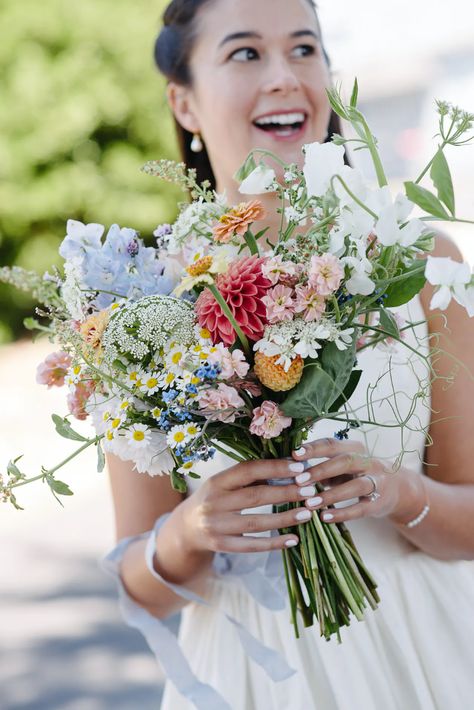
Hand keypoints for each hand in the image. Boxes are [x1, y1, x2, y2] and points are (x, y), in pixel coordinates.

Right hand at [178, 458, 317, 554]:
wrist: (185, 529)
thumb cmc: (213, 499)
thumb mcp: (223, 483)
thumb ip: (249, 477)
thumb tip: (288, 466)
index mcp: (216, 481)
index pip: (248, 470)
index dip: (275, 468)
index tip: (299, 467)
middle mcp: (214, 503)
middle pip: (256, 496)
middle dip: (286, 492)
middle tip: (310, 490)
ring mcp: (217, 526)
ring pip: (257, 522)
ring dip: (285, 518)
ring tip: (307, 513)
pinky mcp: (222, 546)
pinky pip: (252, 545)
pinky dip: (274, 543)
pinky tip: (294, 539)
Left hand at [292, 438, 405, 523]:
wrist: (397, 490)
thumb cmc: (358, 474)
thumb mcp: (343, 466)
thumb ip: (321, 466)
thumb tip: (288, 469)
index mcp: (354, 448)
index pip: (332, 444)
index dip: (313, 449)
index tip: (294, 454)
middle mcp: (368, 461)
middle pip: (344, 462)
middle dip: (321, 470)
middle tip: (299, 480)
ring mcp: (377, 481)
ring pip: (355, 485)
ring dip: (331, 494)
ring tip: (309, 504)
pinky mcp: (380, 502)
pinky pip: (361, 508)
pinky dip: (343, 513)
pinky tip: (325, 517)